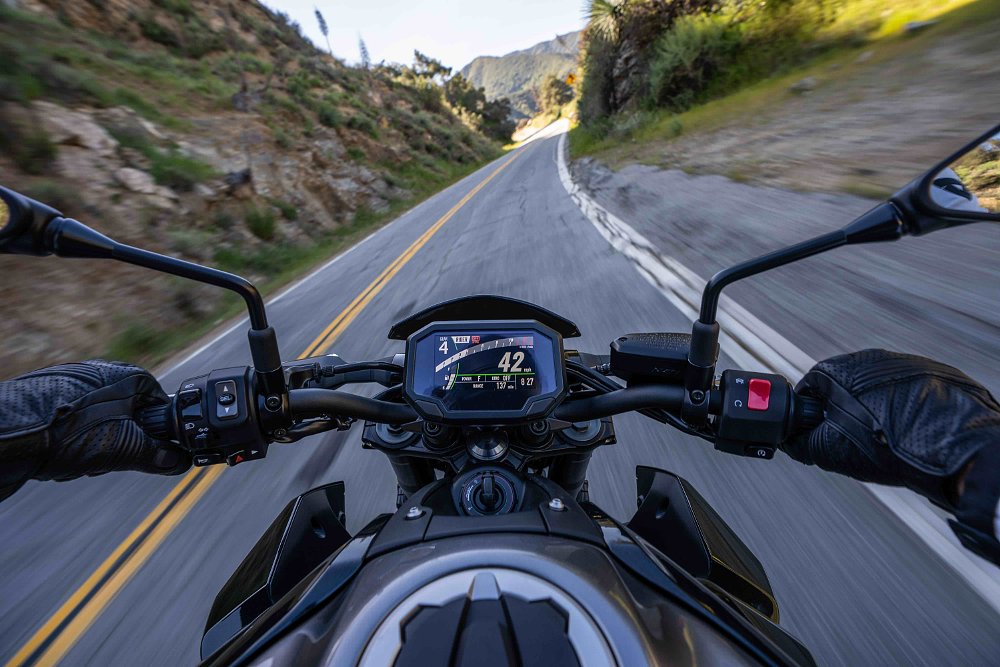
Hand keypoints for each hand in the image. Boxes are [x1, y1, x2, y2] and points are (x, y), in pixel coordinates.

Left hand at [0, 360, 189, 498]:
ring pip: (102, 426)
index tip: (149, 453)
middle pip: (131, 418)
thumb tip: (179, 461)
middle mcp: (104, 374)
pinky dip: (74, 443)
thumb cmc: (68, 430)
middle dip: (122, 445)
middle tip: (107, 458)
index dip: (158, 435)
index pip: (161, 407)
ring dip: (96, 448)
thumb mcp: (123, 448)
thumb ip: (156, 455)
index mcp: (129, 376)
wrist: (10, 433)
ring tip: (78, 457)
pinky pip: (77, 426)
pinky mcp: (53, 398)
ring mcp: (76, 385)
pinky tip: (62, 454)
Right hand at [783, 349, 999, 509]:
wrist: (955, 449)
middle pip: (844, 385)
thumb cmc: (892, 447)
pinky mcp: (935, 373)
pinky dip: (904, 409)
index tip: (815, 432)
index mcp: (839, 370)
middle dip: (844, 411)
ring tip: (884, 439)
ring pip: (877, 388)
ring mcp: (906, 364)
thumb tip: (789, 442)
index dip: (810, 414)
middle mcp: (871, 358)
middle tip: (851, 440)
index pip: (811, 387)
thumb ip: (801, 443)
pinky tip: (908, 432)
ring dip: (875, 409)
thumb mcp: (832, 452)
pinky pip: (908, 390)